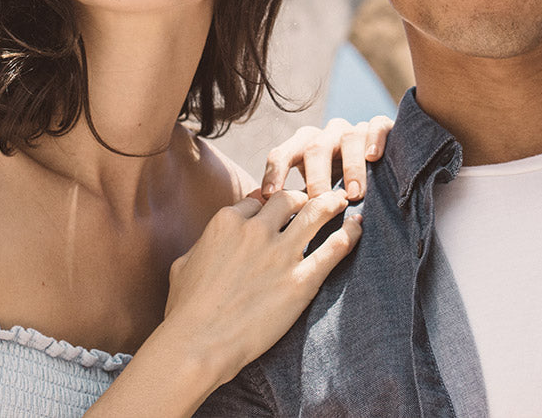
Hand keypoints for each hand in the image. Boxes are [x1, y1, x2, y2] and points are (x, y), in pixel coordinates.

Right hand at [162, 189, 360, 387]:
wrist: (198, 343)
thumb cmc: (185, 311)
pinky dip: (349, 233)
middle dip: (302, 197)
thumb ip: (202, 244)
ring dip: (331, 203)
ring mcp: (280, 253)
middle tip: (315, 200)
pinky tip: (357, 226)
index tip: (280, 209)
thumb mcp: (184, 264)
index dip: (269, 204)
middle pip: (288, 199)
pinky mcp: (300, 280)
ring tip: (342, 200)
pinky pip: (333, 248)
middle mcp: (256, 230)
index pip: (257, 201)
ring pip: (315, 212)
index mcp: (227, 222)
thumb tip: (209, 241)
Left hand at [260, 115, 393, 199]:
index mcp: (303, 147)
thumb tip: (263, 216)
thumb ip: (294, 202)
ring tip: (354, 194)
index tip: (269, 196)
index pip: (282, 154)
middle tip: (319, 201)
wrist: (378, 170)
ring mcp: (353, 129)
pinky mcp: (381, 126)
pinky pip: (377, 126)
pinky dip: (375, 139)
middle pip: (315, 148)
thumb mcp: (314, 194)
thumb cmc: (338, 190)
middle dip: (316, 176)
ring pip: (348, 138)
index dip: (275, 173)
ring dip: (350, 167)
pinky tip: (373, 157)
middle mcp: (326, 135)